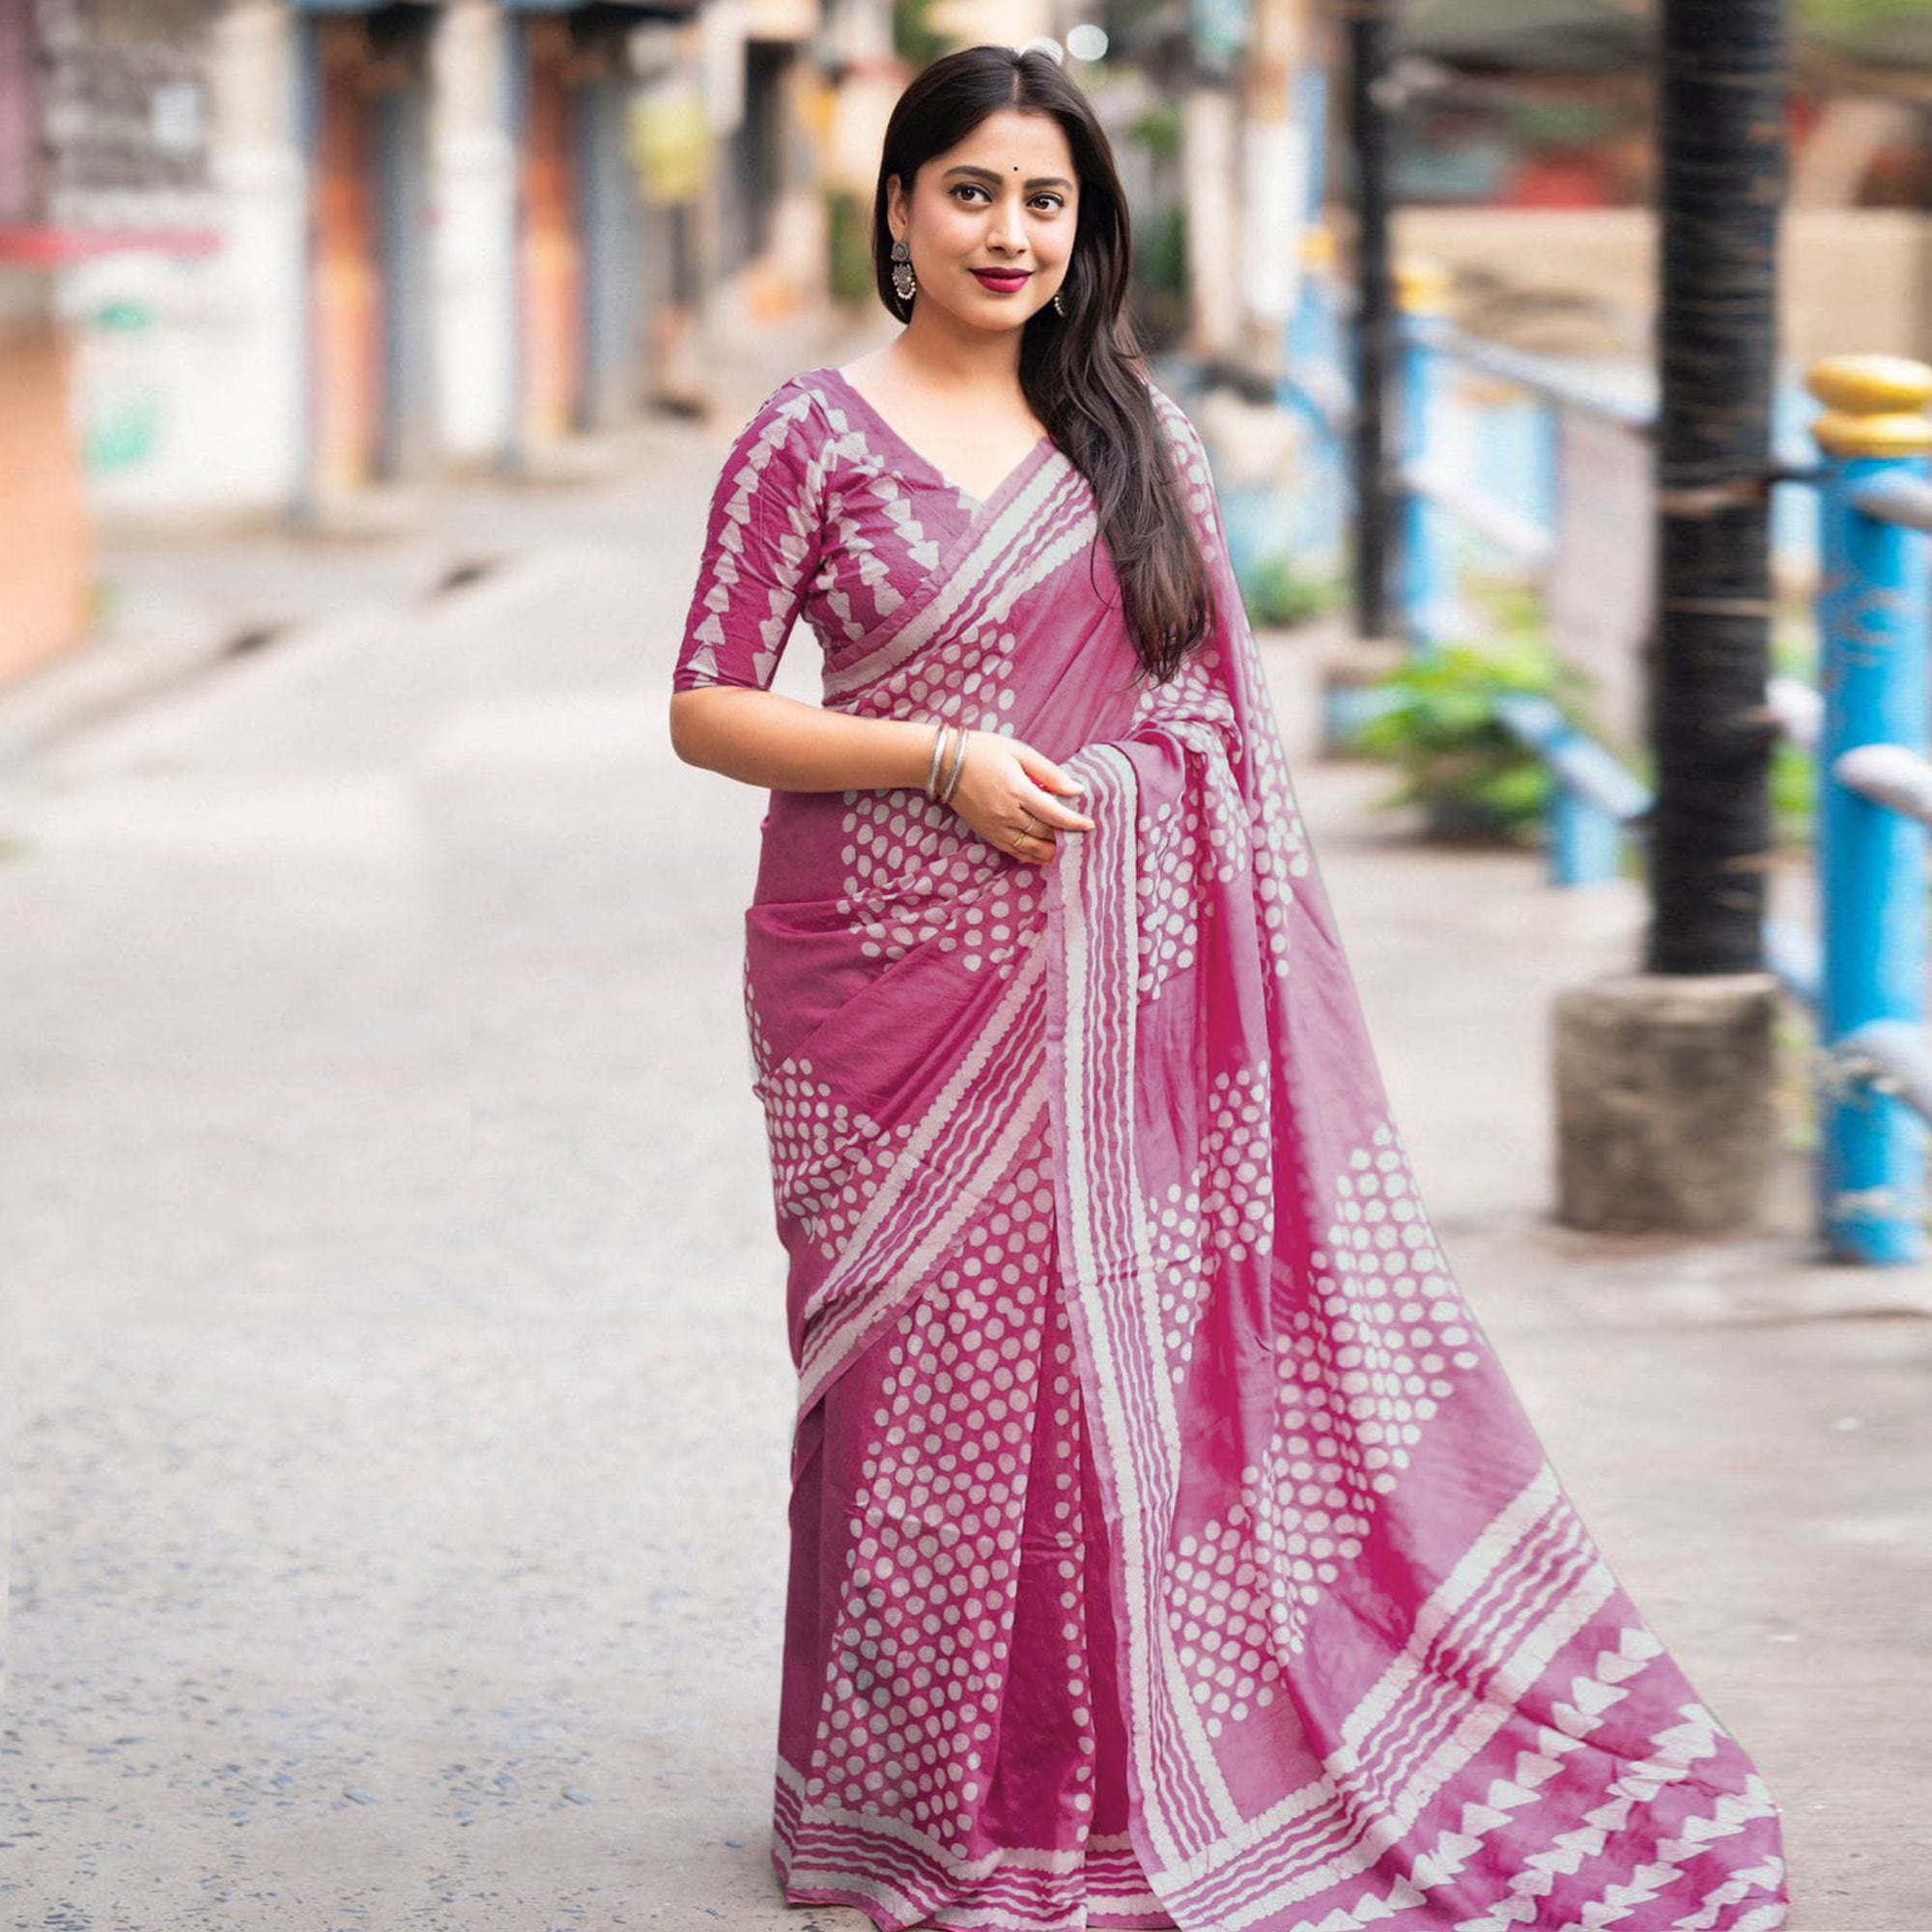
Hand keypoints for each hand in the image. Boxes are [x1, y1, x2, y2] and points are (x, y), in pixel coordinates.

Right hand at [944, 729, 1094, 863]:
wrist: (944, 763)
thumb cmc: (984, 751)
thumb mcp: (1019, 751)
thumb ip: (1048, 772)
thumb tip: (1075, 789)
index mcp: (1017, 790)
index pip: (1054, 813)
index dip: (1074, 822)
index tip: (1090, 825)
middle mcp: (1007, 813)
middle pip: (1045, 833)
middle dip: (1065, 836)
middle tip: (1082, 837)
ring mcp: (996, 827)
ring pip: (1031, 848)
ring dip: (1051, 851)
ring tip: (1067, 850)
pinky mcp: (988, 834)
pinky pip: (1014, 852)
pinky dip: (1032, 856)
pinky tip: (1044, 854)